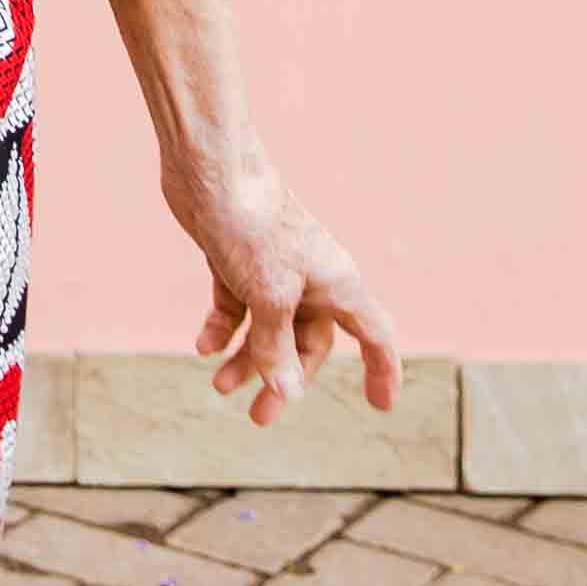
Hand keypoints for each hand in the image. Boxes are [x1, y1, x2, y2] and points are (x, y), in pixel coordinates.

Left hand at [160, 141, 402, 426]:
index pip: (375, 335)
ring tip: (220, 387)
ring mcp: (273, 269)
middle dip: (285, 379)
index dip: (383, 371)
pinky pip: (237, 306)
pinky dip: (223, 327)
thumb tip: (285, 393)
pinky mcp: (237, 260)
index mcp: (338, 284)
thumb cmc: (251, 225)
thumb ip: (275, 347)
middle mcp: (311, 278)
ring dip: (247, 359)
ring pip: (268, 328)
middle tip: (259, 417)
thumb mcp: (268, 296)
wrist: (211, 168)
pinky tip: (203, 346)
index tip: (381, 406)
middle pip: (308, 343)